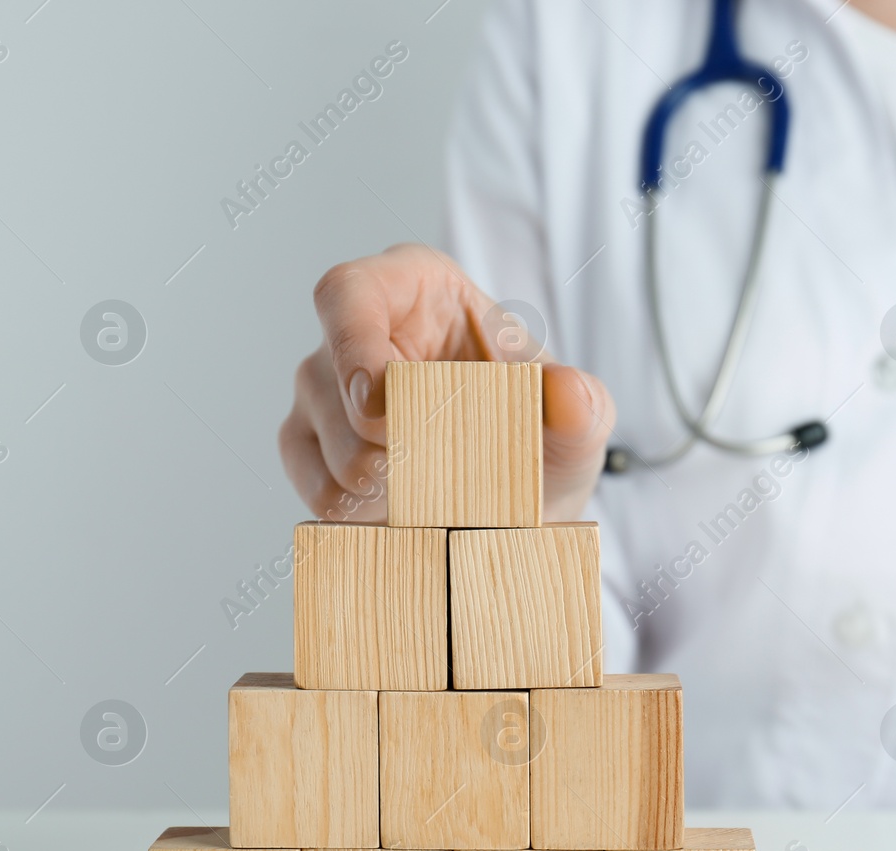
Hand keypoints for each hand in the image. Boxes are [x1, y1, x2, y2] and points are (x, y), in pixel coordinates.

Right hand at [279, 243, 614, 522]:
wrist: (527, 502)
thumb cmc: (542, 434)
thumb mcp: (579, 419)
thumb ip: (583, 404)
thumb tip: (570, 392)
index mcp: (416, 289)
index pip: (350, 292)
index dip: (354, 342)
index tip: (385, 401)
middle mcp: (360, 332)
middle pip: (326, 373)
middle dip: (374, 435)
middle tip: (429, 468)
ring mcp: (325, 390)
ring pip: (313, 434)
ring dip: (374, 479)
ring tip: (436, 496)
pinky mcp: (312, 448)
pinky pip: (314, 484)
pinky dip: (357, 510)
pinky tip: (403, 515)